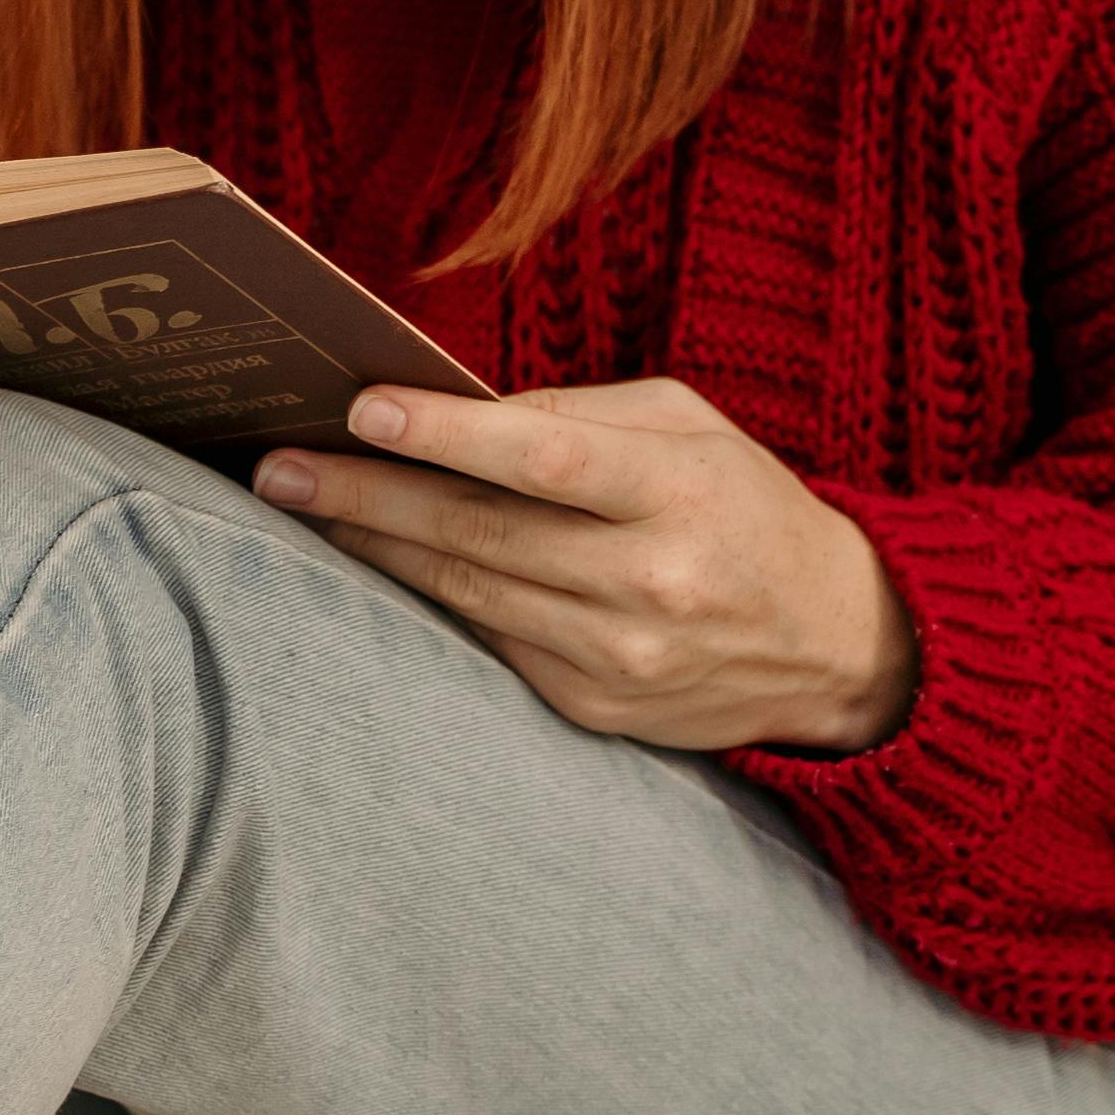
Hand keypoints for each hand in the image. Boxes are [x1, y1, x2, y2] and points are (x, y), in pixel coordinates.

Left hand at [252, 379, 918, 753]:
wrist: (836, 644)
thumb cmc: (745, 508)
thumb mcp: (690, 428)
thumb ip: (581, 414)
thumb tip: (455, 411)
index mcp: (679, 493)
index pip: (547, 458)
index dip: (448, 434)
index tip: (360, 407)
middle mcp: (650, 582)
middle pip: (483, 535)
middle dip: (369, 497)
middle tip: (278, 466)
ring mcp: (620, 656)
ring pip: (469, 596)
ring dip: (376, 551)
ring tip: (301, 506)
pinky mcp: (596, 708)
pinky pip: (491, 644)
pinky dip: (430, 602)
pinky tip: (377, 567)